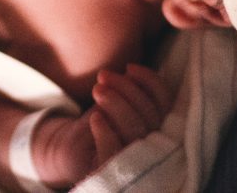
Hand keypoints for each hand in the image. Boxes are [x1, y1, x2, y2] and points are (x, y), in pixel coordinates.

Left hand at [33, 64, 173, 186]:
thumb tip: (131, 73)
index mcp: (158, 128)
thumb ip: (128, 92)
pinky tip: (95, 118)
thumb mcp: (115, 102)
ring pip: (135, 131)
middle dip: (126, 89)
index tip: (129, 67)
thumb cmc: (99, 122)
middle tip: (103, 75)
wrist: (71, 149)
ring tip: (97, 89)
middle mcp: (153, 148)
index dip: (151, 82)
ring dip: (116, 105)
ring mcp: (134, 162)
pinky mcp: (110, 170)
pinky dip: (106, 132)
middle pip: (150, 116)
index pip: (165, 104)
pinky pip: (114, 152)